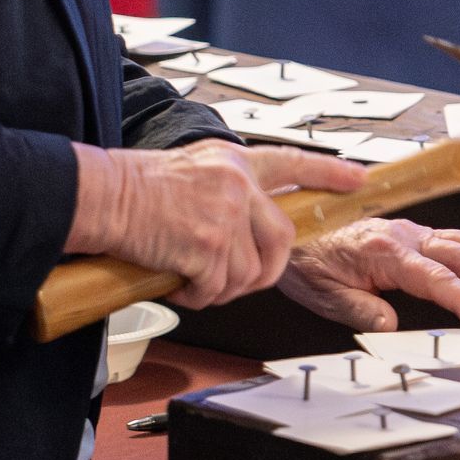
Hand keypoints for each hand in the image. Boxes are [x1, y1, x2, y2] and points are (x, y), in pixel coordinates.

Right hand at [68, 138, 363, 309]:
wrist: (102, 196)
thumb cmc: (135, 189)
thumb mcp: (193, 172)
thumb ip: (229, 191)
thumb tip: (250, 232)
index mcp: (235, 163)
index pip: (293, 163)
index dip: (329, 172)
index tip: (357, 180)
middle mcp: (238, 184)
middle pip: (282, 240)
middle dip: (265, 271)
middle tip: (237, 280)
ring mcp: (225, 214)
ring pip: (250, 272)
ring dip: (223, 288)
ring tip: (194, 279)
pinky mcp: (207, 243)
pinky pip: (218, 287)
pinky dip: (199, 296)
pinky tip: (180, 283)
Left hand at [279, 218, 459, 333]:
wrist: (292, 224)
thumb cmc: (306, 259)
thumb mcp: (324, 294)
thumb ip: (361, 310)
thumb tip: (393, 325)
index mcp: (384, 250)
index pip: (439, 278)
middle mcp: (403, 234)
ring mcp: (410, 230)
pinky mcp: (411, 232)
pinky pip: (455, 240)